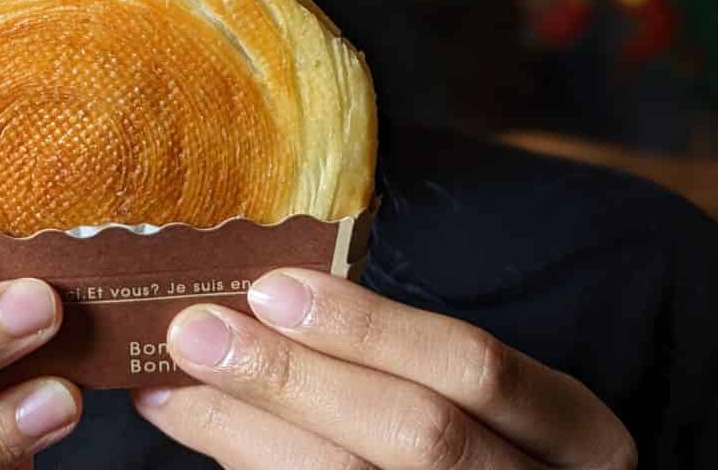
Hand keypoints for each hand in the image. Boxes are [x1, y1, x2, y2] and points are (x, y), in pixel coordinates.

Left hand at [130, 268, 636, 468]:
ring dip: (244, 430)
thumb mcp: (484, 398)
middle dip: (292, 379)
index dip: (371, 327)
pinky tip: (192, 422)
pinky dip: (244, 461)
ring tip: (164, 379)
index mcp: (574, 435)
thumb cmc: (492, 444)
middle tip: (193, 330)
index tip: (272, 287)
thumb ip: (396, 351)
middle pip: (414, 434)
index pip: (474, 368)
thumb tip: (265, 287)